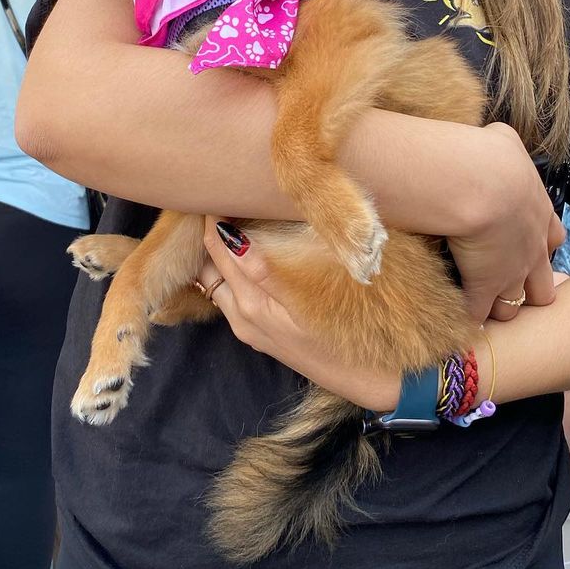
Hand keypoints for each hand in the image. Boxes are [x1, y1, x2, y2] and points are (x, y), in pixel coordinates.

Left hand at [198, 217, 400, 412]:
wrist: (361, 378)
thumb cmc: (344, 335)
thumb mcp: (307, 301)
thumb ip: (267, 269)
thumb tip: (236, 237)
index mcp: (252, 303)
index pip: (220, 249)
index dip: (214, 218)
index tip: (218, 190)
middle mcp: (242, 315)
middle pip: (209, 266)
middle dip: (209, 234)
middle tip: (218, 199)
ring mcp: (247, 327)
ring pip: (216, 282)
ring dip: (215, 254)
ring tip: (228, 221)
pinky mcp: (256, 332)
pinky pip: (230, 295)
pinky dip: (228, 272)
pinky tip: (244, 255)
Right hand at [445, 122, 565, 324]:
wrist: (479, 183)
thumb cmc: (490, 156)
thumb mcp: (505, 141)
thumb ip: (505, 146)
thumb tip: (496, 137)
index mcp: (539, 214)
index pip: (551, 239)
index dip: (540, 245)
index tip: (526, 246)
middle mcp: (531, 250)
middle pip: (542, 284)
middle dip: (530, 288)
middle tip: (511, 286)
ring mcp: (510, 273)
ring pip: (513, 305)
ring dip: (499, 307)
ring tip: (482, 309)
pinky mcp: (484, 289)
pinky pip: (477, 314)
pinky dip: (466, 318)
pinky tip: (454, 319)